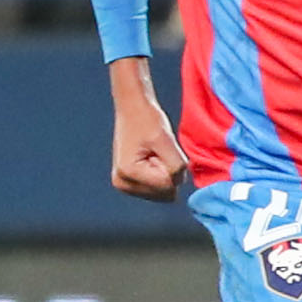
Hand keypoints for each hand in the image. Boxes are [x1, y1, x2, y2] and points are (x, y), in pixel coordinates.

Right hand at [108, 63, 188, 200]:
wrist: (133, 108)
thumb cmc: (147, 119)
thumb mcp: (166, 140)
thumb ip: (176, 165)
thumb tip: (178, 184)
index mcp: (128, 173)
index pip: (168, 186)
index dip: (174, 168)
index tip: (161, 149)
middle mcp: (122, 183)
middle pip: (165, 193)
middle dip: (168, 173)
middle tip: (158, 151)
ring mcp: (124, 184)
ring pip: (163, 192)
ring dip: (165, 173)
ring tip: (154, 153)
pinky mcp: (129, 182)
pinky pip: (157, 188)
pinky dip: (160, 173)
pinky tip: (152, 157)